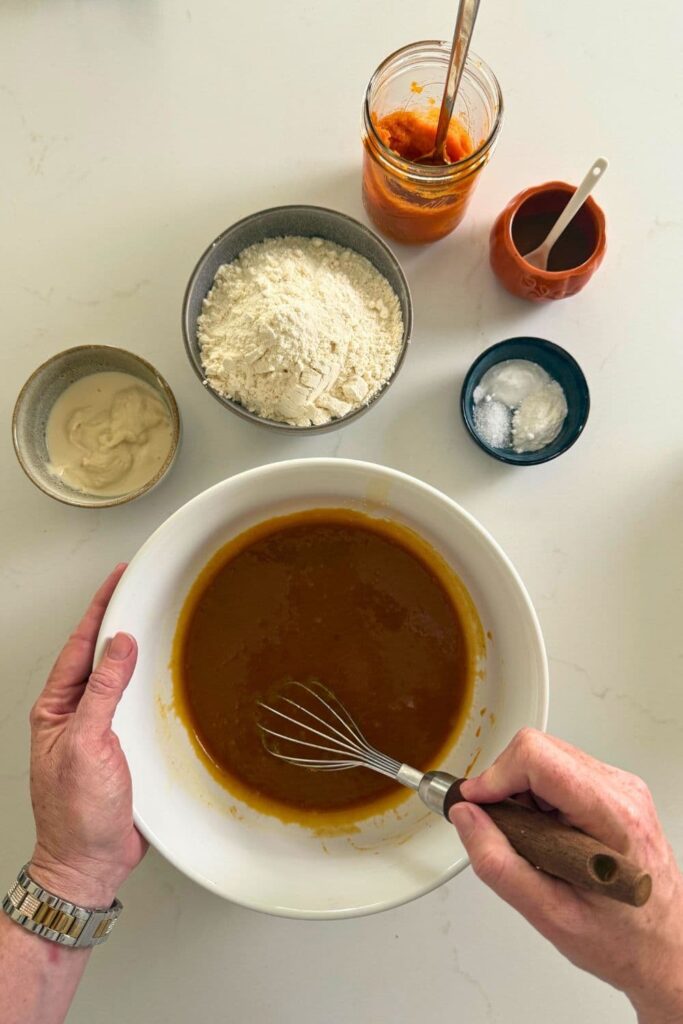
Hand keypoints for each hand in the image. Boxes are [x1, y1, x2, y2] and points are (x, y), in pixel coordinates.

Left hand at [28, 565, 147, 908]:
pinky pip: (137, 703)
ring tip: (156, 620)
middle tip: (142, 588)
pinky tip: (165, 675)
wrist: (89, 863)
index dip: (101, 608)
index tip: (119, 579)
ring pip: (121, 678)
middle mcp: (77, 713)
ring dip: (138, 650)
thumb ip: (104, 692)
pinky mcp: (123, 746)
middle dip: (118, 619)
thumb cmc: (74, 814)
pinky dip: (152, 683)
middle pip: (100, 655)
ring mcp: (101, 729)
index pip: (81, 644)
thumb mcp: (85, 744)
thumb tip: (120, 645)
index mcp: (57, 707)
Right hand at [449, 729, 682, 1023]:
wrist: (665, 948)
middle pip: (539, 749)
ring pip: (547, 755)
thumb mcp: (550, 914)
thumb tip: (467, 818)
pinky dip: (538, 796)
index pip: (538, 758)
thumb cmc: (624, 940)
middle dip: (506, 785)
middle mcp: (622, 791)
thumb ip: (499, 864)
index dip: (496, 775)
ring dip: (522, 792)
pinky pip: (560, 770)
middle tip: (502, 830)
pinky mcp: (615, 790)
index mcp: (613, 816)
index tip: (476, 803)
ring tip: (530, 840)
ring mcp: (622, 787)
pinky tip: (546, 834)